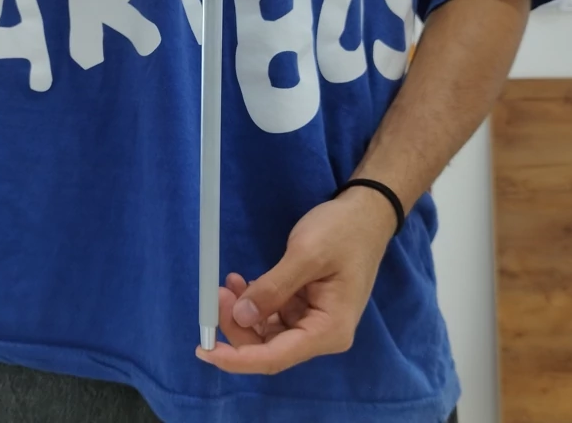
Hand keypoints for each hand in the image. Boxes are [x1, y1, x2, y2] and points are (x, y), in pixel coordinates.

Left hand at [196, 188, 397, 374]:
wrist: (365, 213)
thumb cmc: (343, 232)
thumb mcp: (307, 254)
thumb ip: (273, 287)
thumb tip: (239, 316)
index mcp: (329, 330)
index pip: (276, 358)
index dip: (238, 358)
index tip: (206, 349)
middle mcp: (320, 333)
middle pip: (268, 346)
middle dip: (237, 325)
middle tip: (217, 294)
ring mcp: (312, 320)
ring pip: (266, 331)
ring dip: (242, 312)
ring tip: (227, 283)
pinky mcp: (304, 306)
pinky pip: (272, 313)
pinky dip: (254, 301)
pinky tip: (241, 282)